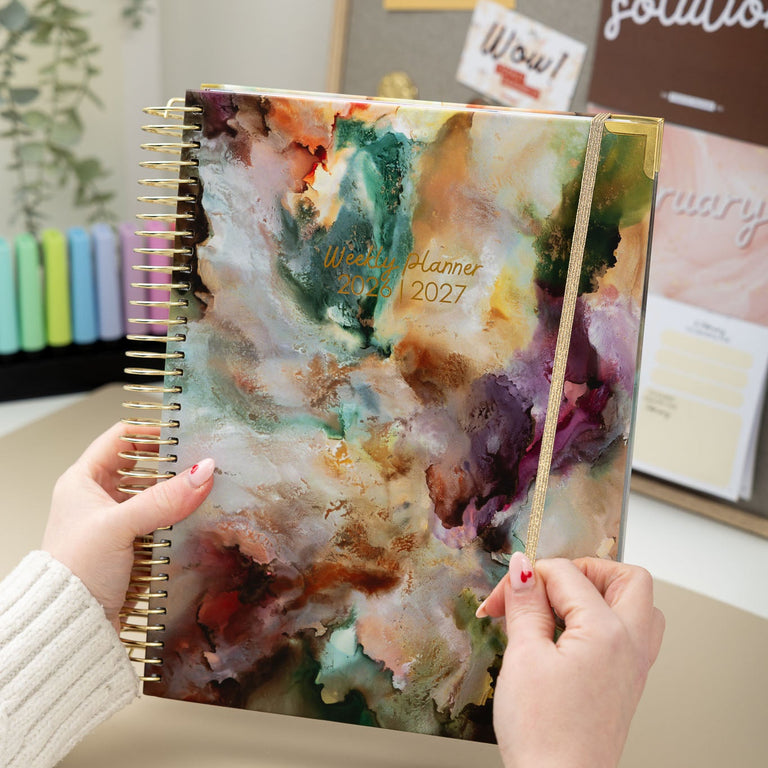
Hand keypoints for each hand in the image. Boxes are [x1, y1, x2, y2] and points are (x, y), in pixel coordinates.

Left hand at [42, 422, 214, 632]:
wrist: (71, 625)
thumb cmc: (74, 572)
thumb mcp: (120, 526)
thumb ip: (163, 499)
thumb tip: (202, 472)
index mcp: (83, 481)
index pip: (121, 438)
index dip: (151, 431)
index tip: (182, 434)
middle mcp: (98, 498)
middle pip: (143, 467)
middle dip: (171, 465)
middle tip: (199, 463)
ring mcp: (114, 522)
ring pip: (154, 495)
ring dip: (176, 495)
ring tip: (201, 490)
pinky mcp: (129, 546)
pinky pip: (160, 522)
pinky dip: (176, 519)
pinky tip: (193, 519)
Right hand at [477, 553, 664, 767]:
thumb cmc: (544, 733)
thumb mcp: (523, 656)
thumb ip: (525, 604)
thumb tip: (523, 568)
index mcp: (606, 630)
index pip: (566, 574)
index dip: (527, 578)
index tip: (503, 597)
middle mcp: (630, 644)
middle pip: (628, 578)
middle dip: (584, 570)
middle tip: (549, 584)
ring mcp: (634, 666)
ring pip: (638, 606)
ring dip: (603, 594)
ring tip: (563, 605)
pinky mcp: (627, 685)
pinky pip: (631, 634)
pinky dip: (605, 621)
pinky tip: (571, 635)